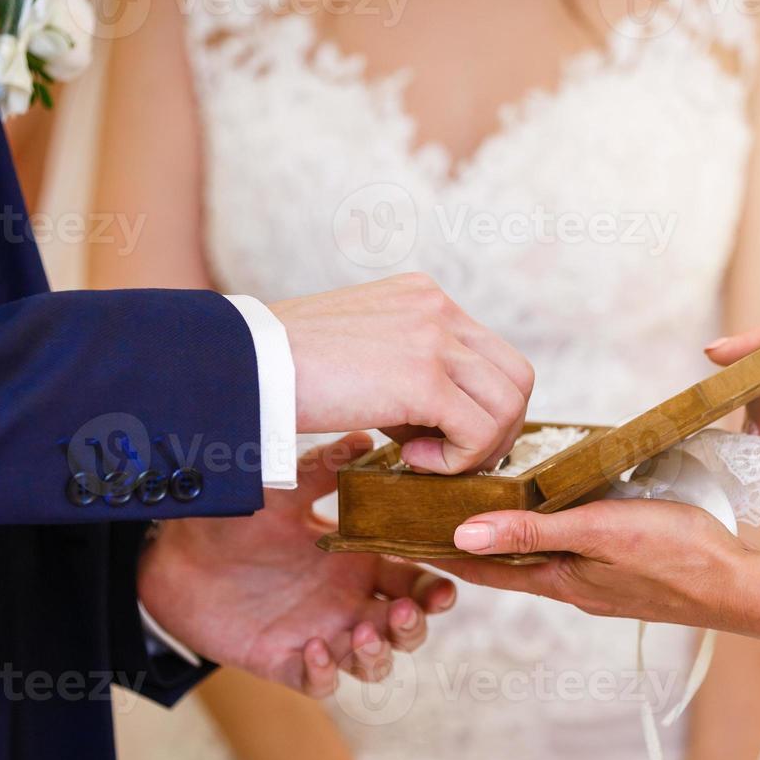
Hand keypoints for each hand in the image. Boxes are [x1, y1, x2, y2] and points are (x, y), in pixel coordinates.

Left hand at [137, 434, 455, 694]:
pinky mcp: (287, 660)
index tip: (447, 581)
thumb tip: (363, 438)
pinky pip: (321, 682)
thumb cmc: (235, 516)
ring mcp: (322, 633)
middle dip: (415, 624)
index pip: (416, 578)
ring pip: (374, 662)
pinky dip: (327, 672)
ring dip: (379, 652)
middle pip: (406, 627)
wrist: (173, 552)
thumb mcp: (283, 488)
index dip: (438, 586)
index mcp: (358, 560)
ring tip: (362, 632)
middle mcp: (347, 601)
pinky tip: (315, 648)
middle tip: (404, 610)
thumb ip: (324, 467)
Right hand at [272, 273, 533, 473]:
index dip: (481, 406)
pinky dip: (455, 460)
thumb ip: (404, 369)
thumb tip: (438, 422)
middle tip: (448, 460)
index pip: (492, 356)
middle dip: (495, 431)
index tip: (440, 438)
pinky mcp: (423, 378)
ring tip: (423, 462)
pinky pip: (478, 431)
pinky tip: (407, 460)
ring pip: (507, 405)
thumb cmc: (284, 370)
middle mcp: (437, 309)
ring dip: (476, 449)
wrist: (243, 365)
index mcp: (424, 298)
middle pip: (516, 379)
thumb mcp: (359, 352)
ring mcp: (434, 339)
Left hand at [437, 500, 750, 629]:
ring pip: (536, 554)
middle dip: (464, 541)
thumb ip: (532, 532)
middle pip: (503, 563)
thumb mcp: (597, 533)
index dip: (439, 552)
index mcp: (557, 580)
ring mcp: (596, 578)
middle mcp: (570, 583)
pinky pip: (568, 547)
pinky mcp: (620, 566)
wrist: (739, 584)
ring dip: (504, 534)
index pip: (482, 567)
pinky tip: (548, 509)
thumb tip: (463, 534)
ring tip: (475, 504)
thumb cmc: (675, 555)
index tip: (399, 536)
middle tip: (425, 512)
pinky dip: (543, 528)